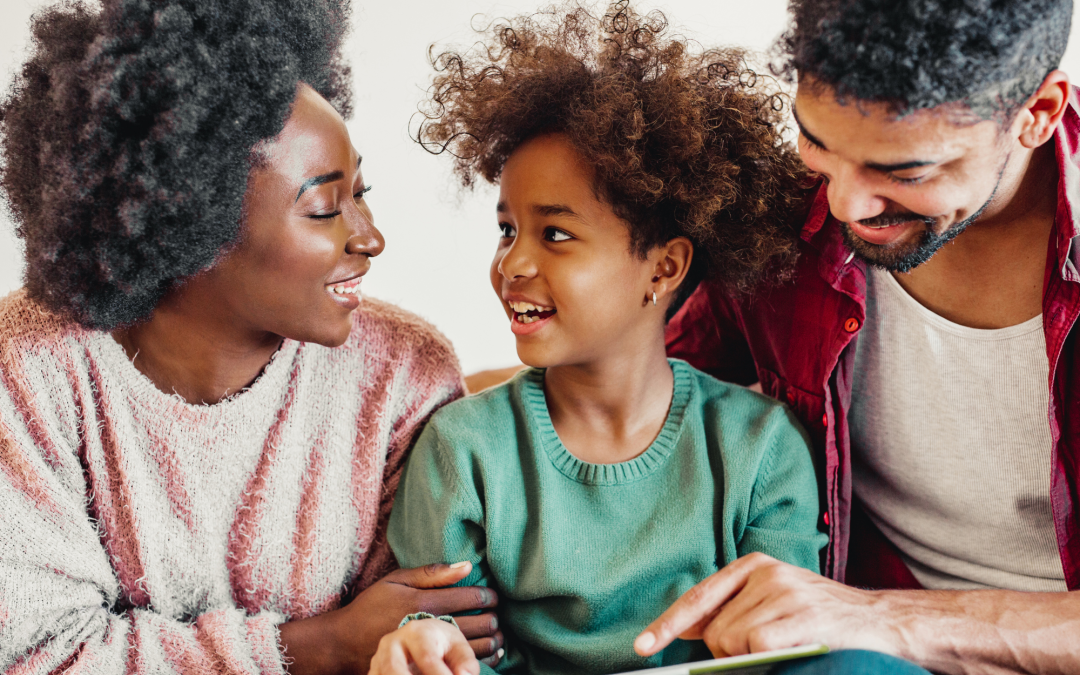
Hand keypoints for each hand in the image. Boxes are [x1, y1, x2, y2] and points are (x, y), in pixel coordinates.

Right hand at [280, 562, 502, 674]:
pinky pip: (459, 665)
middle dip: (493, 619)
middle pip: (475, 623)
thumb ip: (431, 573)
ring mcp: (427, 650)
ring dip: (492, 641)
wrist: (345, 642)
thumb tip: (468, 565)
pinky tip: (489, 654)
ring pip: (472, 647)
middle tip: (497, 616)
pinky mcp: (424, 667)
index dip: (487, 596)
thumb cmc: (371, 607)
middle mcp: (428, 626)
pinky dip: (480, 660)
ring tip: (497, 635)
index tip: (493, 596)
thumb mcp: (396, 580)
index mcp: (423, 601)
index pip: (468, 596)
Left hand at [634, 553, 897, 659]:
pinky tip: (793, 651)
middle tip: (766, 650)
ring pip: (733, 641)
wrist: (884, 624)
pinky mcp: (801, 614)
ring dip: (751, 658)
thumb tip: (685, 630)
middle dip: (728, 653)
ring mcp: (784, 591)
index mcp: (753, 565)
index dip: (668, 624)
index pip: (699, 598)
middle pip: (715, 630)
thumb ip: (732, 612)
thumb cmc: (823, 620)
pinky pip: (757, 647)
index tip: (643, 646)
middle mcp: (766, 572)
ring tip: (786, 649)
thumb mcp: (773, 604)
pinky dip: (767, 658)